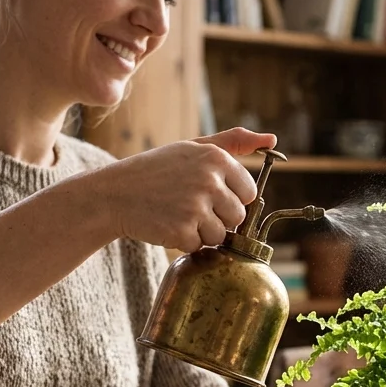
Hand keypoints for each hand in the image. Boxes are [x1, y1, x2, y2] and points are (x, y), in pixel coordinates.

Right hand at [80, 127, 276, 252]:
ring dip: (202, 232)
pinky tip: (167, 225)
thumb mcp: (192, 147)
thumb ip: (233, 142)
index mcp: (216, 158)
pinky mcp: (182, 231)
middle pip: (237, 217)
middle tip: (188, 206)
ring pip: (221, 235)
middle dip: (217, 217)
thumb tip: (272, 140)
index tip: (207, 194)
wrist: (114, 194)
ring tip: (177, 215)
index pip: (249, 192)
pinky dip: (184, 242)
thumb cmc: (156, 171)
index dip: (229, 198)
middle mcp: (209, 180)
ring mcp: (196, 207)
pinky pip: (199, 246)